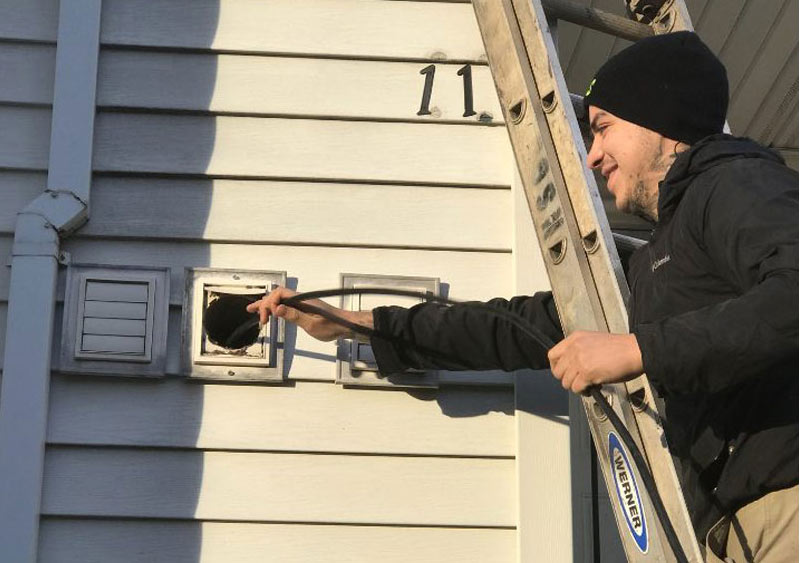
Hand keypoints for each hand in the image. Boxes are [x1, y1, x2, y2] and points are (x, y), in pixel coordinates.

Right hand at [246, 286, 372, 341]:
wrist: (345, 326)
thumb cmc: (332, 326)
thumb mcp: (312, 324)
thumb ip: (294, 316)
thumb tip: (277, 308)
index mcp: (303, 299)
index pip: (280, 294)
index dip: (270, 303)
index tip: (268, 317)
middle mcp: (302, 299)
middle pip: (278, 296)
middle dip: (264, 304)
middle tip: (253, 313)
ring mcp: (303, 303)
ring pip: (281, 300)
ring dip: (267, 305)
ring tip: (253, 310)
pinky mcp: (304, 309)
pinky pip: (286, 305)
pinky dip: (276, 308)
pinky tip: (271, 313)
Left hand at [547, 331, 642, 393]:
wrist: (635, 350)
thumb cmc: (620, 348)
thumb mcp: (593, 341)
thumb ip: (580, 350)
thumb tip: (572, 367)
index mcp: (575, 338)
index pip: (552, 355)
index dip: (557, 367)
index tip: (564, 373)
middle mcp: (574, 348)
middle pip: (557, 371)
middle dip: (567, 379)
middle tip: (579, 381)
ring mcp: (579, 360)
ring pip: (566, 382)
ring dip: (576, 386)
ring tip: (589, 384)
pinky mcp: (587, 373)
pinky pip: (576, 388)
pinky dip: (584, 391)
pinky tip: (594, 387)